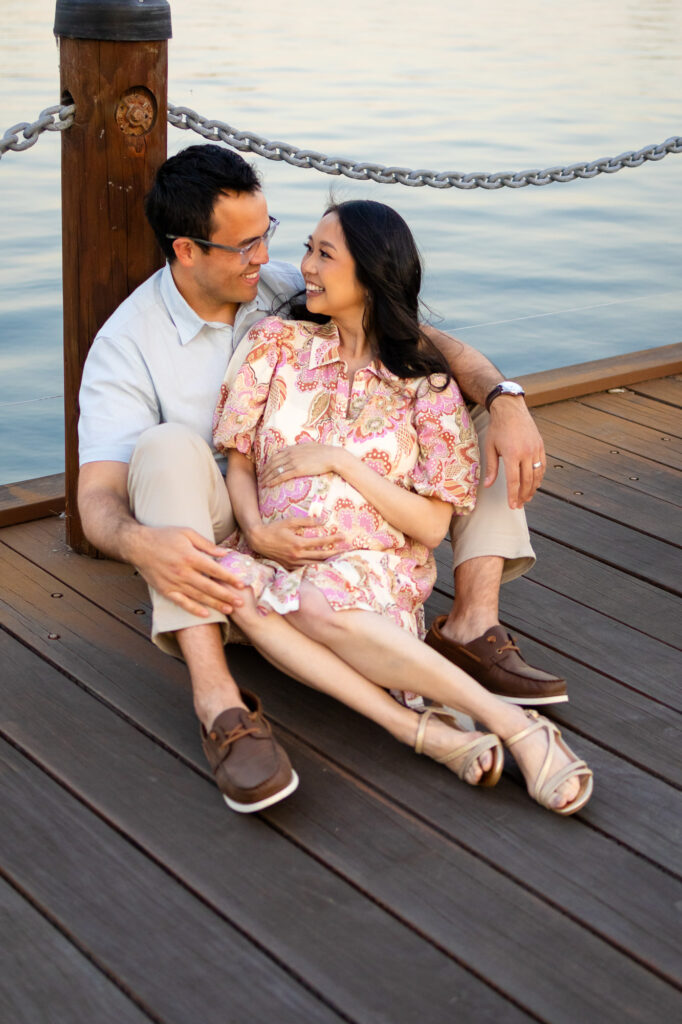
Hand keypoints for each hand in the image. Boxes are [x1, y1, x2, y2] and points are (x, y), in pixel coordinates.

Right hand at [130, 525, 245, 617]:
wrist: (138, 545)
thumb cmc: (164, 536)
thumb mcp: (186, 532)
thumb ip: (206, 544)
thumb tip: (224, 553)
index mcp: (190, 556)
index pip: (214, 570)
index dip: (229, 578)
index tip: (241, 584)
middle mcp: (183, 572)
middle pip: (209, 587)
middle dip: (226, 596)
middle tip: (240, 603)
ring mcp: (174, 583)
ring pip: (198, 597)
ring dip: (215, 605)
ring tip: (229, 610)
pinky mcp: (165, 590)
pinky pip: (182, 603)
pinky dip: (194, 610)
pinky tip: (206, 614)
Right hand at [247, 517, 345, 568]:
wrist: (258, 540)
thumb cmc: (274, 529)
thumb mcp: (290, 521)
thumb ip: (306, 521)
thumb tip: (322, 520)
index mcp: (298, 543)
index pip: (321, 542)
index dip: (333, 539)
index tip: (343, 536)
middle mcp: (297, 555)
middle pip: (321, 556)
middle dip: (335, 553)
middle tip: (346, 551)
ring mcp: (293, 563)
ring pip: (314, 565)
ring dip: (327, 562)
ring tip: (337, 560)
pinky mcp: (289, 567)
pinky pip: (304, 569)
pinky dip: (314, 567)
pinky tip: (321, 566)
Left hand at [260, 443, 341, 486]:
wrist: (332, 456)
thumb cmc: (324, 452)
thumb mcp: (309, 446)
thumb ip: (299, 447)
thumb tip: (294, 449)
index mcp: (293, 448)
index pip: (275, 456)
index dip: (268, 463)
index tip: (264, 469)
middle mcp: (290, 454)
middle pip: (272, 463)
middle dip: (264, 471)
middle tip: (260, 478)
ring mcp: (293, 462)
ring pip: (275, 470)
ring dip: (266, 477)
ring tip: (261, 483)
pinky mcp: (297, 470)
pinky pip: (281, 476)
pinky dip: (273, 480)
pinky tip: (268, 484)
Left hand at [484, 397, 545, 507]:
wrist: (511, 410)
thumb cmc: (497, 428)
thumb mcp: (490, 447)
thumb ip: (491, 467)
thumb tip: (488, 485)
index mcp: (512, 454)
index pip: (514, 481)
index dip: (513, 495)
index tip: (512, 505)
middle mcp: (526, 453)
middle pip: (527, 481)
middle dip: (523, 495)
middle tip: (518, 505)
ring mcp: (535, 449)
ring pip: (537, 475)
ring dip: (532, 489)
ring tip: (526, 498)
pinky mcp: (540, 446)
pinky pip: (542, 466)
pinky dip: (539, 477)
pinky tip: (534, 484)